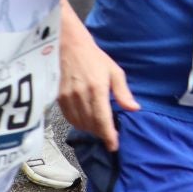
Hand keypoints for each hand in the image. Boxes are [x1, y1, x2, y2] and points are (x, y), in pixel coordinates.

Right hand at [56, 30, 137, 151]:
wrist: (69, 46)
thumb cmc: (94, 58)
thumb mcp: (114, 72)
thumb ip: (123, 93)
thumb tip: (134, 109)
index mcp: (97, 88)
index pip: (102, 119)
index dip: (108, 135)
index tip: (114, 146)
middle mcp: (81, 95)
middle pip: (91, 124)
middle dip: (101, 133)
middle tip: (109, 135)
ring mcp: (67, 97)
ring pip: (79, 123)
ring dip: (90, 130)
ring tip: (99, 128)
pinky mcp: (58, 98)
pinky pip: (69, 118)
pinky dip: (79, 123)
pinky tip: (86, 121)